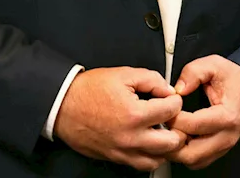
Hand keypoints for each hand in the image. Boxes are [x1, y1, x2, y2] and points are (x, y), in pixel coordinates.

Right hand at [53, 67, 186, 171]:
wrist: (62, 106)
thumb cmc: (89, 90)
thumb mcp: (124, 74)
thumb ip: (152, 80)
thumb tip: (169, 90)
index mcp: (134, 114)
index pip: (172, 111)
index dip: (176, 100)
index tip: (171, 98)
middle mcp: (130, 137)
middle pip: (172, 142)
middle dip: (178, 127)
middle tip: (172, 118)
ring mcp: (122, 151)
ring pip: (158, 159)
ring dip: (166, 146)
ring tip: (163, 132)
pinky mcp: (114, 157)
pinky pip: (141, 165)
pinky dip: (150, 156)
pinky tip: (150, 143)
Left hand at [166, 55, 239, 170]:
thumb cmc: (236, 81)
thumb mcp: (216, 65)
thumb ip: (194, 72)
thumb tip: (178, 88)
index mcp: (227, 116)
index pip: (192, 126)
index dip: (173, 118)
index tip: (167, 108)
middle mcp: (227, 136)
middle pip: (190, 154)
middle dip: (171, 141)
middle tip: (165, 126)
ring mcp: (224, 147)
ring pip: (192, 162)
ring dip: (176, 150)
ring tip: (171, 132)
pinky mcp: (219, 152)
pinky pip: (197, 162)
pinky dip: (185, 154)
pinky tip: (181, 138)